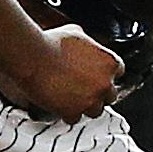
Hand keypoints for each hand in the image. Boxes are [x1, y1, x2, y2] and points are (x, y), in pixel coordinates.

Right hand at [0, 26, 122, 123]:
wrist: (34, 57)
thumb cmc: (52, 43)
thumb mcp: (76, 33)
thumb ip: (88, 43)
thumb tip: (85, 44)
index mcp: (110, 62)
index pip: (118, 72)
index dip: (105, 73)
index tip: (96, 74)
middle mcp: (104, 84)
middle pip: (110, 95)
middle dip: (98, 92)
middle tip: (84, 87)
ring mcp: (90, 100)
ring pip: (95, 110)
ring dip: (85, 105)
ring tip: (72, 99)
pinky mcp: (73, 112)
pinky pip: (75, 118)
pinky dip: (67, 113)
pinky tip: (60, 105)